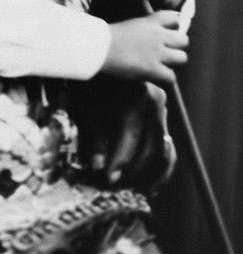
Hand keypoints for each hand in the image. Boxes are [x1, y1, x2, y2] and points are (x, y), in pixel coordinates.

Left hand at [77, 78, 175, 193]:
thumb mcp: (87, 105)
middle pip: (152, 147)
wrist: (104, 61)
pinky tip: (148, 187)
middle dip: (134, 173)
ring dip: (150, 177)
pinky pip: (166, 149)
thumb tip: (98, 167)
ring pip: (165, 152)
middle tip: (115, 189)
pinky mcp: (162, 120)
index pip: (132, 135)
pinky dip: (159, 170)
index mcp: (137, 96)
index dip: (120, 160)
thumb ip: (94, 136)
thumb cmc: (91, 83)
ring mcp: (163, 111)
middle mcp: (156, 102)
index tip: (107, 179)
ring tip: (132, 192)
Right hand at [100, 11, 187, 85]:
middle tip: (166, 52)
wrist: (98, 48)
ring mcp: (158, 53)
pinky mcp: (153, 69)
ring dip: (173, 63)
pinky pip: (171, 77)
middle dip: (177, 46)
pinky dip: (164, 79)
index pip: (174, 18)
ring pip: (182, 58)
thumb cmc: (106, 37)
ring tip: (161, 65)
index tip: (167, 32)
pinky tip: (155, 77)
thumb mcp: (128, 25)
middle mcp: (158, 36)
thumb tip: (148, 34)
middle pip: (183, 40)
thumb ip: (143, 28)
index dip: (174, 26)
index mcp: (150, 22)